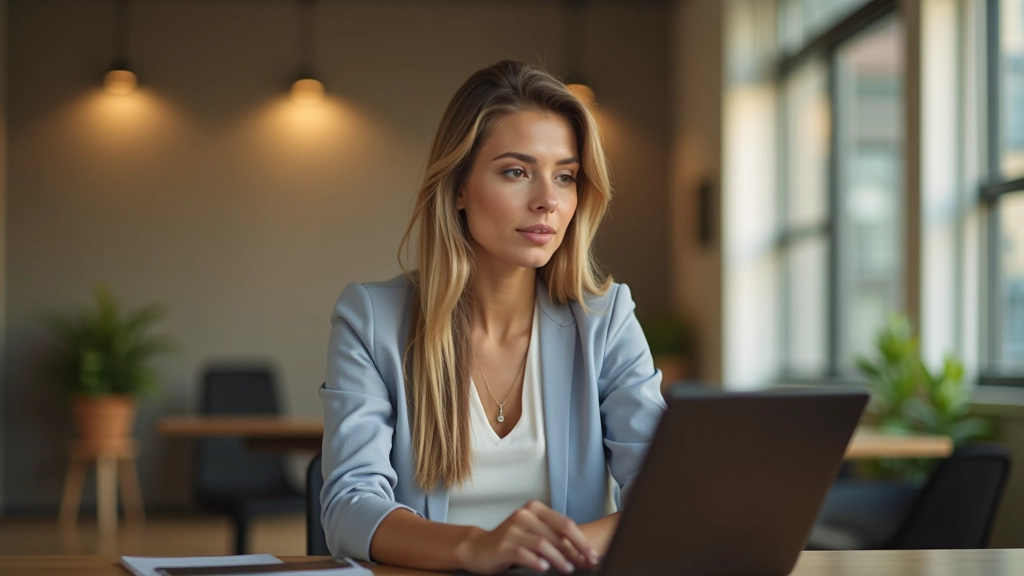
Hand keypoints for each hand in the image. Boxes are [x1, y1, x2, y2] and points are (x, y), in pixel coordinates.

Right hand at [455, 500, 599, 574]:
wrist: (478, 548)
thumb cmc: (510, 542)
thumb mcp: (533, 533)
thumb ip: (554, 537)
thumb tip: (582, 552)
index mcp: (535, 509)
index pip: (565, 523)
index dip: (581, 541)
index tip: (593, 555)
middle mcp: (524, 515)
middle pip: (557, 533)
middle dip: (576, 551)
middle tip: (587, 564)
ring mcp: (512, 529)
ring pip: (543, 544)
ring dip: (560, 559)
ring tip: (569, 569)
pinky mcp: (503, 546)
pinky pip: (524, 554)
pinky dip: (537, 562)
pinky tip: (545, 569)